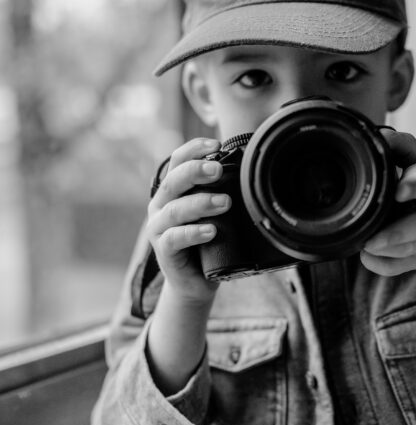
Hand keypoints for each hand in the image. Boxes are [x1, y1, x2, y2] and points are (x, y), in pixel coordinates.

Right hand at [146, 137, 230, 304]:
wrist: (197, 281)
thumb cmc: (209, 242)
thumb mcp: (215, 213)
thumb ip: (221, 192)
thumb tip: (248, 171)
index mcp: (172, 191)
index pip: (177, 161)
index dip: (194, 149)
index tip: (216, 144)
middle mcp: (161, 206)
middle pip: (173, 181)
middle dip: (196, 171)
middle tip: (218, 169)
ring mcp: (159, 228)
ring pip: (175, 210)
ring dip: (200, 203)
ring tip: (224, 203)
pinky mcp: (163, 251)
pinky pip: (174, 239)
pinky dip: (192, 233)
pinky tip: (210, 231)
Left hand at [362, 131, 415, 332]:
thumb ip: (402, 145)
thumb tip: (379, 136)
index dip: (411, 186)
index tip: (399, 191)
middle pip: (415, 227)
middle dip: (394, 235)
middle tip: (372, 240)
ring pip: (398, 250)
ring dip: (378, 248)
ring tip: (367, 239)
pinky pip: (392, 268)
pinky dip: (376, 264)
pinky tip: (369, 253)